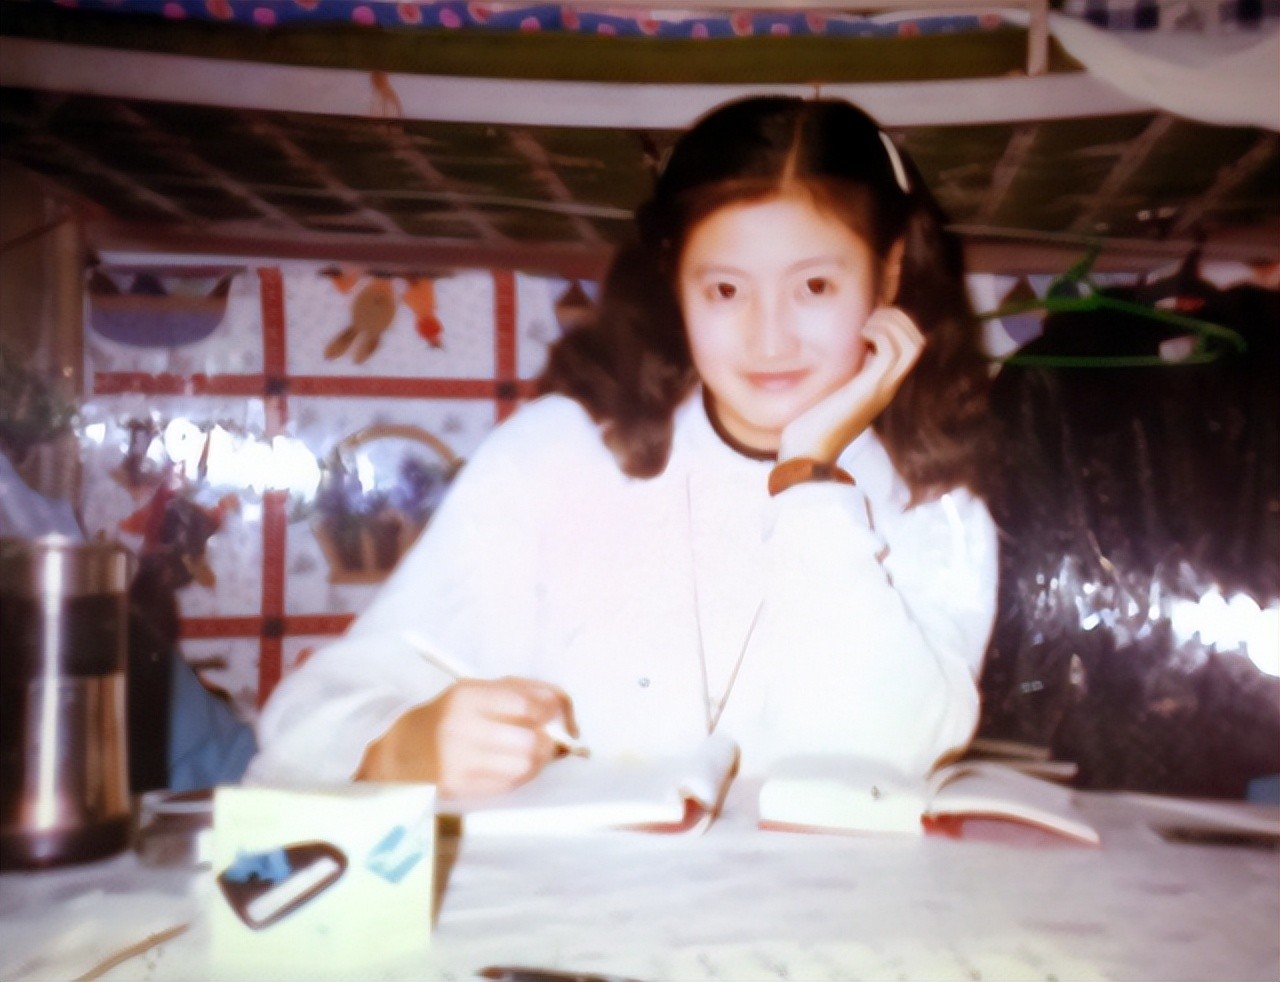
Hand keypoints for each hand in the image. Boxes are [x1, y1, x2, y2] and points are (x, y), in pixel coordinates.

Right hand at [357, 677, 577, 798]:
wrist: (403, 750)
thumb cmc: (452, 716)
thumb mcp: (480, 689)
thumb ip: (526, 690)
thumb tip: (566, 710)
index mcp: (466, 696)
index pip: (526, 705)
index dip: (551, 711)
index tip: (556, 714)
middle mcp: (459, 729)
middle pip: (530, 741)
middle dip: (549, 741)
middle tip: (550, 739)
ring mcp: (457, 762)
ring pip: (524, 766)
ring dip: (538, 760)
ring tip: (531, 752)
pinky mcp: (459, 788)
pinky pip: (509, 783)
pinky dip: (521, 774)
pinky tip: (512, 765)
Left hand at [778, 306, 923, 462]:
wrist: (807, 453)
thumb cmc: (812, 425)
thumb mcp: (831, 392)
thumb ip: (840, 375)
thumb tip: (837, 357)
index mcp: (881, 385)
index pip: (910, 348)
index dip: (896, 324)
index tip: (868, 319)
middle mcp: (888, 386)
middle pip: (918, 342)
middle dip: (898, 318)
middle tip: (870, 317)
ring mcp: (882, 388)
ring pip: (913, 345)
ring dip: (891, 323)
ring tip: (866, 324)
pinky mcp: (870, 389)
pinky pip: (891, 352)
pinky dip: (880, 334)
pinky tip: (860, 335)